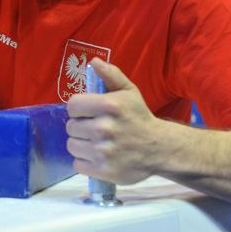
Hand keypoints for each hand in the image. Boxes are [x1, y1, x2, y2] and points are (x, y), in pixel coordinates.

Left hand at [65, 58, 163, 184]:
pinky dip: (85, 162)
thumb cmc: (139, 117)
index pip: (72, 105)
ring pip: (72, 146)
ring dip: (81, 144)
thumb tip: (93, 61)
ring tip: (95, 142)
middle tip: (94, 128)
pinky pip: (78, 165)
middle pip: (70, 127)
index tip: (87, 112)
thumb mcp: (129, 91)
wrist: (160, 148)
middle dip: (80, 127)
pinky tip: (97, 156)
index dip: (78, 109)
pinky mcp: (104, 170)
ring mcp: (104, 151)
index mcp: (109, 105)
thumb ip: (110, 75)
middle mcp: (104, 128)